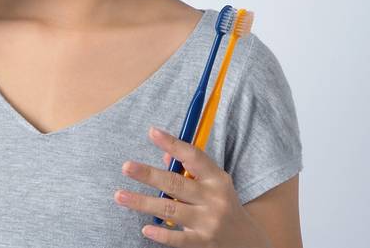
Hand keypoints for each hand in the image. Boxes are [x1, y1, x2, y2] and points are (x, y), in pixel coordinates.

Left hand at [112, 126, 270, 247]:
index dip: (173, 144)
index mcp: (217, 179)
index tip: (152, 132)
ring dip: (143, 202)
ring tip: (120, 196)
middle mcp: (214, 199)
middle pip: (176, 183)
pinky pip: (179, 239)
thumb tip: (165, 156)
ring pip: (170, 209)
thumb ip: (191, 171)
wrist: (249, 242)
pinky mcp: (204, 242)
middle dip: (149, 174)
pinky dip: (162, 234)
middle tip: (126, 167)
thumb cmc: (224, 207)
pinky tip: (145, 228)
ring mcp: (209, 222)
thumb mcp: (214, 187)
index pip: (194, 157)